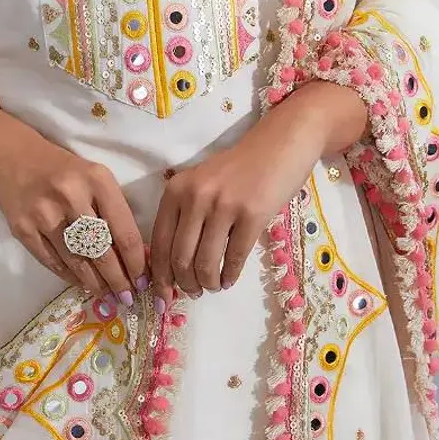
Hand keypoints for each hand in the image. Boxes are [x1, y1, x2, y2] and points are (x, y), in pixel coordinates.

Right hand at [0, 119, 149, 303]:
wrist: (13, 157)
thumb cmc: (64, 170)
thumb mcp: (95, 178)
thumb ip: (114, 211)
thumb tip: (134, 257)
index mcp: (97, 180)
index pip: (124, 231)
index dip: (136, 263)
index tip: (143, 281)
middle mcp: (71, 196)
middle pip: (101, 251)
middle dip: (118, 281)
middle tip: (127, 298)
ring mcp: (44, 214)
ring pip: (77, 261)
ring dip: (96, 284)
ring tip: (108, 297)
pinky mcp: (23, 229)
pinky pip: (52, 262)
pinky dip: (70, 277)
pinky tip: (82, 283)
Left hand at [148, 80, 365, 305]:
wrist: (280, 144)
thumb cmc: (239, 167)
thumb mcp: (201, 183)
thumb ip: (185, 214)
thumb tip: (173, 267)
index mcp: (176, 189)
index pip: (159, 242)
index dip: (159, 275)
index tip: (163, 294)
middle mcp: (195, 196)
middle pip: (180, 258)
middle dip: (184, 284)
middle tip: (193, 292)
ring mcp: (224, 205)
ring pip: (205, 262)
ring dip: (207, 283)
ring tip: (212, 286)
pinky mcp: (252, 215)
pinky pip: (234, 258)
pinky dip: (229, 276)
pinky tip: (229, 279)